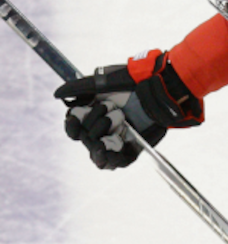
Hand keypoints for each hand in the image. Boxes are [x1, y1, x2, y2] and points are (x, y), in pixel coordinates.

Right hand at [54, 50, 202, 169]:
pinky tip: (106, 151)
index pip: (74, 127)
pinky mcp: (132, 148)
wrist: (156, 88)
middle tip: (111, 108)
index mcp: (92, 114)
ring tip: (117, 119)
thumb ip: (78, 88)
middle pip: (85, 139)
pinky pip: (118, 161)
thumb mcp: (101, 82)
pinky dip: (110, 159)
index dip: (72, 126)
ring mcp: (117, 140)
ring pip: (98, 154)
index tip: (74, 118)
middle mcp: (103, 129)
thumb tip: (56, 95)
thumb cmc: (131, 82)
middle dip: (94, 124)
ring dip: (101, 138)